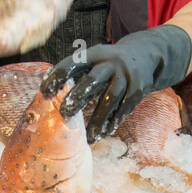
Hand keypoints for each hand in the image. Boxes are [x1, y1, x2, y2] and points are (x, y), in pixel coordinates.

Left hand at [41, 25, 191, 140]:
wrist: (146, 55)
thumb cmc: (108, 64)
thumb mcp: (93, 60)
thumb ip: (74, 74)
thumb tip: (45, 95)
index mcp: (93, 55)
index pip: (72, 64)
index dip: (57, 77)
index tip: (45, 92)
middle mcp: (110, 63)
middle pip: (92, 80)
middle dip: (77, 97)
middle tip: (64, 114)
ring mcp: (126, 76)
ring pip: (110, 100)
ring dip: (98, 120)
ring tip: (89, 138)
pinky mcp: (138, 89)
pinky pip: (124, 109)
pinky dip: (113, 122)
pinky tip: (104, 133)